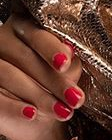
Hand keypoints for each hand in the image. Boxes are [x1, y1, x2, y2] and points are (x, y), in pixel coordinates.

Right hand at [0, 12, 83, 139]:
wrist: (35, 110)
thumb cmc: (54, 79)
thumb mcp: (65, 67)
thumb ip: (68, 59)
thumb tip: (70, 53)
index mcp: (25, 25)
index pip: (38, 35)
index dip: (52, 49)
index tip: (66, 63)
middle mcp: (3, 40)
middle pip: (25, 58)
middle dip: (54, 80)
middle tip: (75, 98)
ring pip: (10, 77)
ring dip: (40, 97)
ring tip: (63, 112)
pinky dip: (13, 108)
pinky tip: (31, 114)